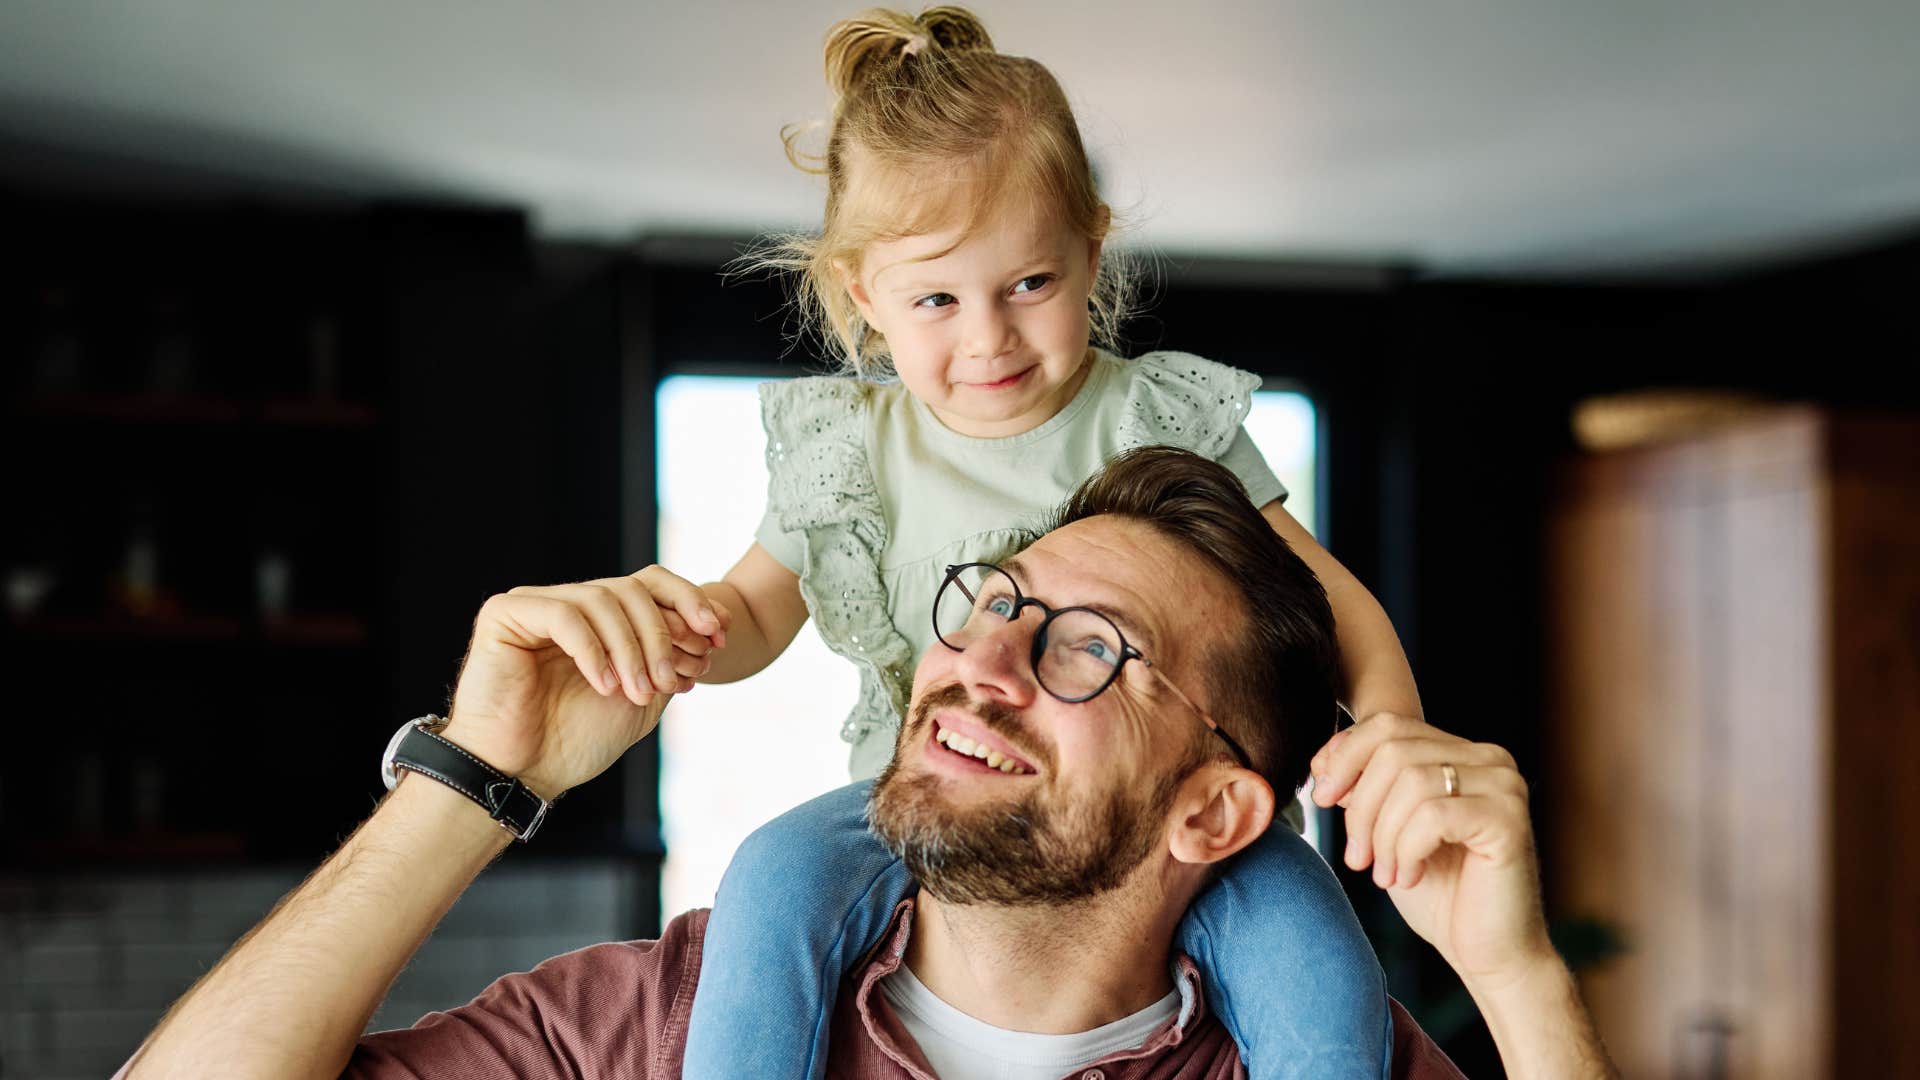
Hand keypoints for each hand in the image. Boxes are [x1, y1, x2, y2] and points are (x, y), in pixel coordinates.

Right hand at [439, 568, 730, 798]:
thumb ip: (672, 656)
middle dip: (661, 633)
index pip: (650, 584)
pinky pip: (564, 615)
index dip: (689, 602)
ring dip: (631, 648)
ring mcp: (536, 605)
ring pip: (602, 599)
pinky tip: (604, 686)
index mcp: (600, 620)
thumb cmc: (575, 741)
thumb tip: (718, 618)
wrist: (521, 775)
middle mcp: (569, 604)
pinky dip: (593, 650)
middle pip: (631, 589)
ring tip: (637, 693)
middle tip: (668, 680)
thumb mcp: (643, 696)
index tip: (717, 638)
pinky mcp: (505, 615)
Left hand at [1308, 712, 1552, 990]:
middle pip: (1392, 749)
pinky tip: (1409, 878)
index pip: (1388, 725)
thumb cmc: (1440, 895)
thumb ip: (1366, 790)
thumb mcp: (1389, 833)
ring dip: (1382, 835)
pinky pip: (1432, 815)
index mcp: (1462, 753)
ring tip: (1384, 874)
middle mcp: (1490, 759)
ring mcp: (1504, 786)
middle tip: (1356, 857)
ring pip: (1409, 781)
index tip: (1322, 798)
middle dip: (1360, 806)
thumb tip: (1324, 762)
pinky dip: (1406, 849)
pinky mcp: (1508, 820)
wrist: (1489, 954)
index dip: (1344, 756)